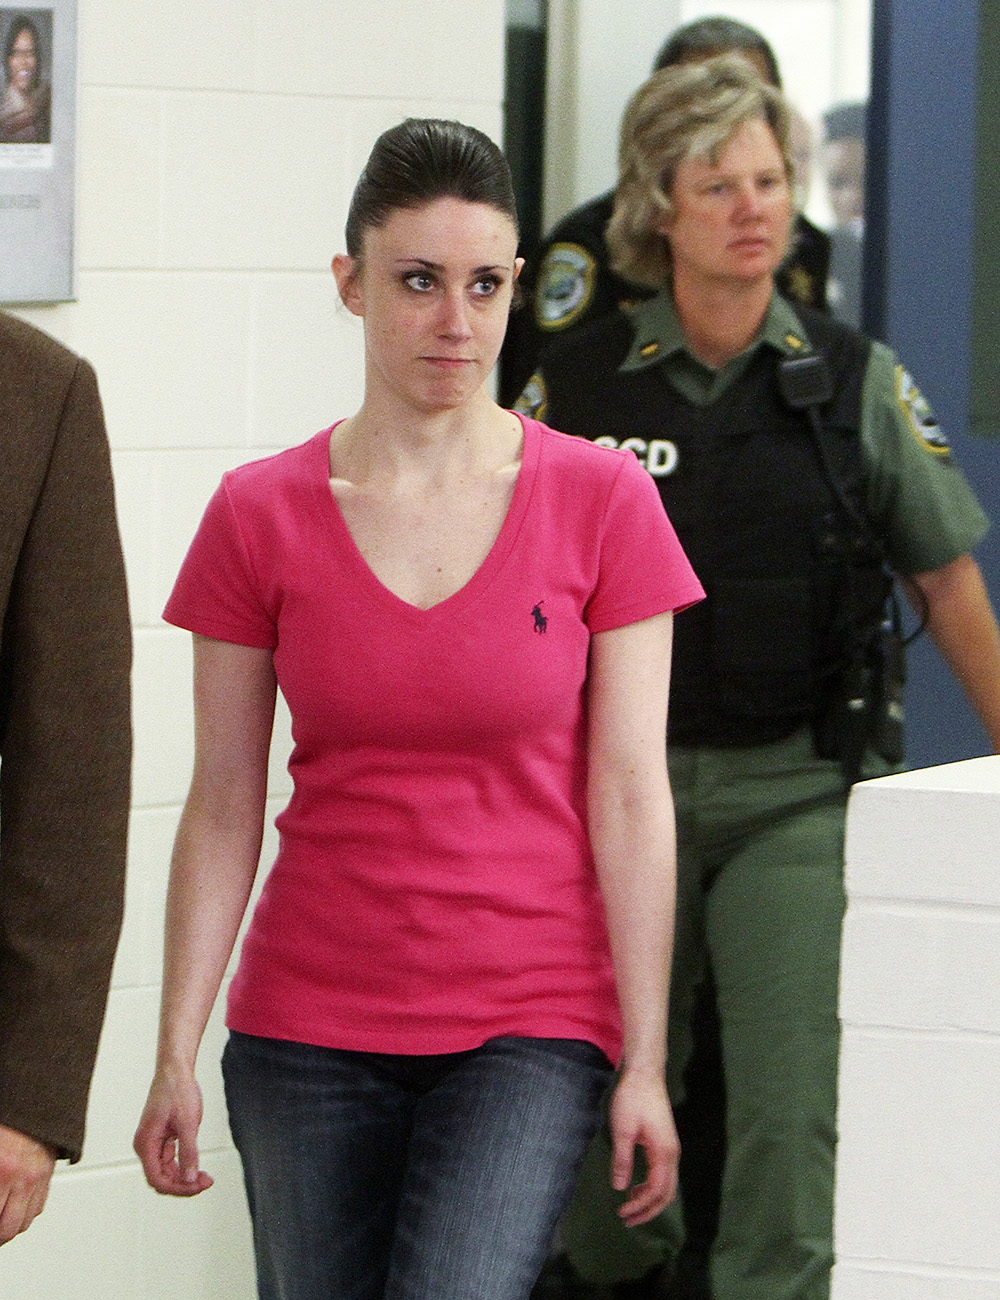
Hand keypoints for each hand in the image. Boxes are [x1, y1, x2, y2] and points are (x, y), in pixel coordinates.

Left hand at [0, 1124, 56, 1244]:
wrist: (32, 1095)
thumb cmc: (6, 1120)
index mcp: (3, 1170)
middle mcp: (22, 1177)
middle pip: (8, 1229)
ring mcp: (38, 1176)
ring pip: (24, 1222)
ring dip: (9, 1228)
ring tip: (1, 1223)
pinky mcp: (48, 1172)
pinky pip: (38, 1206)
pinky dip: (26, 1213)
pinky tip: (14, 1209)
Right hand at [133, 1069, 213, 1196]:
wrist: (175, 1070)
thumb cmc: (178, 1091)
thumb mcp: (188, 1122)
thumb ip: (188, 1152)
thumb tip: (190, 1178)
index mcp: (145, 1143)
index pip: (157, 1179)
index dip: (178, 1187)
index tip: (198, 1185)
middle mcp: (145, 1146)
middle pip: (161, 1178)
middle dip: (184, 1184)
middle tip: (207, 1181)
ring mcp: (153, 1142)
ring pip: (167, 1171)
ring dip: (185, 1176)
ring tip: (205, 1177)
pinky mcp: (162, 1138)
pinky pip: (170, 1160)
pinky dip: (184, 1165)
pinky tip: (198, 1166)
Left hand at [608, 1068, 679, 1226]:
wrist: (645, 1074)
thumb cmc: (633, 1099)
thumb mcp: (622, 1129)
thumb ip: (622, 1159)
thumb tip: (620, 1188)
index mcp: (664, 1153)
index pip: (656, 1191)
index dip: (640, 1206)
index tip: (622, 1213)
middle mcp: (672, 1155)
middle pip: (666, 1193)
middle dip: (648, 1210)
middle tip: (627, 1220)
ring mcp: (671, 1149)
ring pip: (667, 1185)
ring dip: (650, 1200)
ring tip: (630, 1206)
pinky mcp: (665, 1144)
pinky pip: (663, 1175)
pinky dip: (651, 1187)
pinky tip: (636, 1187)